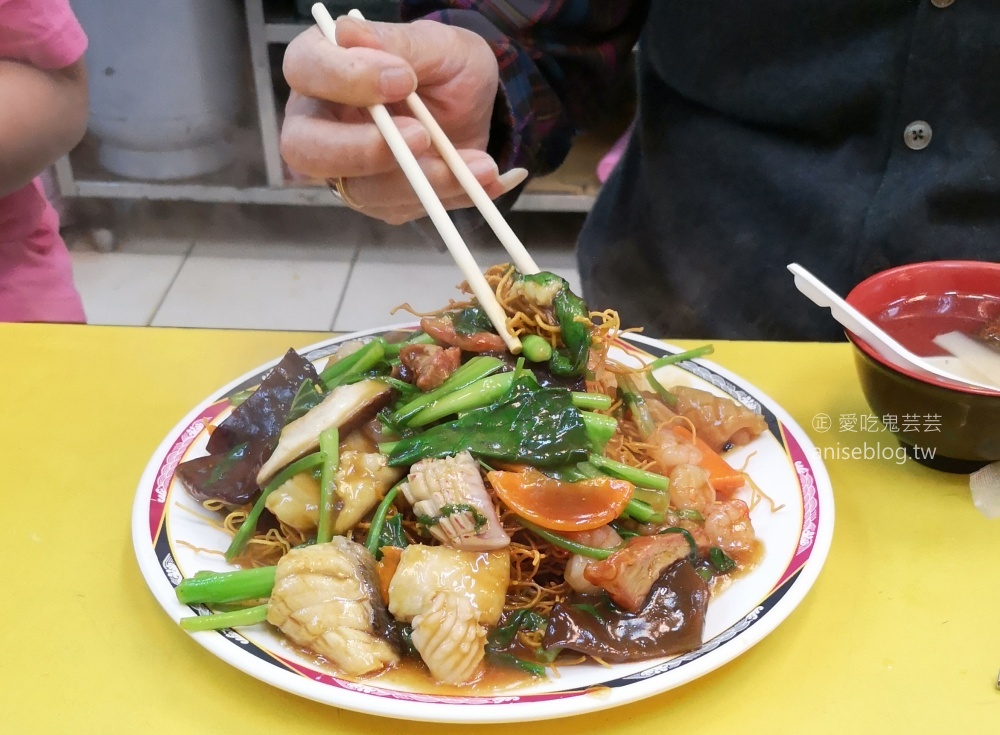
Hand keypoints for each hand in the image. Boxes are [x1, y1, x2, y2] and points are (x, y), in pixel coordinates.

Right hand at [281, 16, 524, 223]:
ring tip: (477, 164)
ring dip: (422, 180)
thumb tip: (349, 34)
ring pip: (360, 190)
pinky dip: (449, 195)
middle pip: (304, 148)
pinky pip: (403, 209)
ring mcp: (345, 169)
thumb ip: (398, 43)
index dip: (345, 77)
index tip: (403, 79)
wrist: (477, 107)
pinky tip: (482, 178)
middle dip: (362, 149)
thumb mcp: (436, 44)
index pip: (304, 70)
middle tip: (420, 137)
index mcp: (322, 68)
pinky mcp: (378, 200)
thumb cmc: (445, 66)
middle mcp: (321, 124)